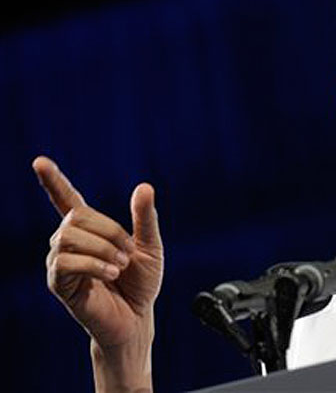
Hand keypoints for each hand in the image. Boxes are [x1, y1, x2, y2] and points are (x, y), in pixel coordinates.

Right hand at [35, 156, 162, 390]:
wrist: (137, 318)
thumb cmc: (142, 284)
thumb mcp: (151, 247)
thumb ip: (145, 218)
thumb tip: (144, 186)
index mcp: (91, 230)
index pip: (67, 199)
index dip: (53, 181)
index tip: (39, 161)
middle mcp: (70, 242)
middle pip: (76, 216)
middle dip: (108, 230)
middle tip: (127, 253)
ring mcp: (61, 261)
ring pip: (69, 236)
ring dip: (102, 247)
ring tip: (120, 265)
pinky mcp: (58, 282)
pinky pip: (66, 261)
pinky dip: (93, 263)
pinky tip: (110, 273)